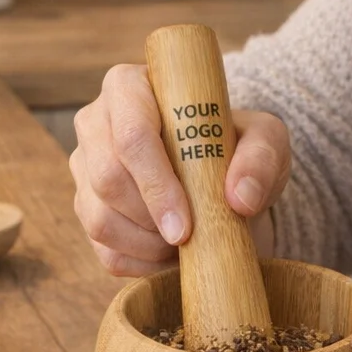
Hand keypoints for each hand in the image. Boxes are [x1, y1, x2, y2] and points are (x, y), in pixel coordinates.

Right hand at [70, 63, 290, 275]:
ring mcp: (85, 168)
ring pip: (99, 218)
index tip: (186, 224)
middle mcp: (96, 123)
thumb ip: (261, 159)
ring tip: (188, 242)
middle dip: (153, 218)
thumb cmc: (240, 149)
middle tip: (191, 236)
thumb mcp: (266, 141)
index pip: (131, 133)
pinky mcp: (88, 209)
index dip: (156, 183)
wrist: (226, 178)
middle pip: (107, 178)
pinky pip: (104, 250)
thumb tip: (241, 198)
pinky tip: (173, 255)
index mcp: (131, 88)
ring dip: (148, 244)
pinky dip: (143, 264)